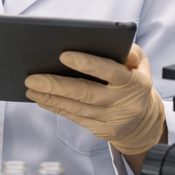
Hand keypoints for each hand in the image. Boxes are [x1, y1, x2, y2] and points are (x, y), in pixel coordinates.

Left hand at [24, 45, 166, 158]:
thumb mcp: (141, 65)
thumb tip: (116, 45)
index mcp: (133, 82)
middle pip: (86, 93)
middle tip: (32, 78)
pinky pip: (74, 118)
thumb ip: (131, 53)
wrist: (143, 121)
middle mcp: (122, 102)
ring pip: (76, 108)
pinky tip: (41, 99)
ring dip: (50, 98)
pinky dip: (56, 107)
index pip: (109, 71)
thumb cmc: (135, 83)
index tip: (63, 55)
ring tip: (31, 88)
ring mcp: (110, 118)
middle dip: (57, 85)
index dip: (87, 63)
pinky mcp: (100, 130)